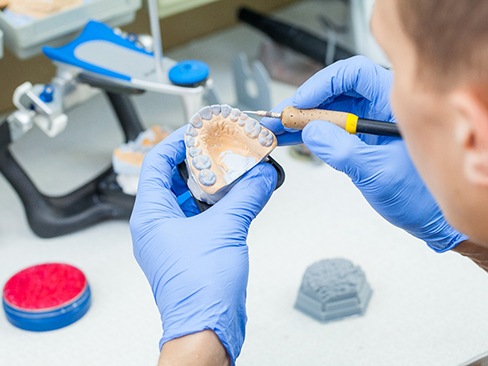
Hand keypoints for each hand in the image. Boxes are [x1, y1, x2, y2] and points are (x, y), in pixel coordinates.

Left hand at [129, 126, 276, 362]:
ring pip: (191, 197)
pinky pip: (203, 215)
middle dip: (201, 161)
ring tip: (235, 166)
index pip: (157, 162)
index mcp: (151, 215)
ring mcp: (175, 237)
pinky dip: (221, 203)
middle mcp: (158, 224)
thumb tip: (262, 175)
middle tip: (223, 146)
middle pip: (175, 177)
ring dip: (213, 182)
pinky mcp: (192, 248)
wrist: (207, 327)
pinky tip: (240, 194)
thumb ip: (247, 196)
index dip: (178, 141)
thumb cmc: (199, 290)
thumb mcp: (226, 230)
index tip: (200, 130)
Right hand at [270, 56, 466, 250]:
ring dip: (301, 120)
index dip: (323, 84)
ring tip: (276, 130)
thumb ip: (344, 151)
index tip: (301, 103)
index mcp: (395, 104)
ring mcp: (367, 124)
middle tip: (278, 119)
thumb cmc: (421, 196)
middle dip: (303, 105)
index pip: (355, 75)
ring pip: (328, 111)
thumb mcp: (380, 173)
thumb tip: (312, 132)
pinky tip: (289, 138)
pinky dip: (308, 134)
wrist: (429, 218)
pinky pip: (329, 130)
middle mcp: (380, 108)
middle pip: (335, 92)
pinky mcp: (358, 140)